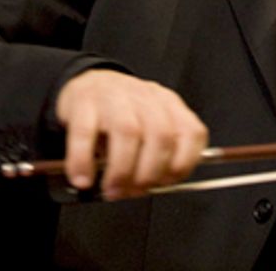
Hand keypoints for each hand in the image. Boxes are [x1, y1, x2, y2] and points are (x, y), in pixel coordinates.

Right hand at [54, 69, 208, 199]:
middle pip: (161, 136)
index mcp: (168, 104)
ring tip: (112, 190)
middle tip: (134, 192)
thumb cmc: (121, 113)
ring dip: (121, 171)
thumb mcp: (149, 126)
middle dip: (149, 173)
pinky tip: (83, 178)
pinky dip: (83, 161)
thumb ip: (158, 154)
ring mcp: (114, 97)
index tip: (165, 184)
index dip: (183, 164)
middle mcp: (145, 98)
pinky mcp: (83, 102)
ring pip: (128, 132)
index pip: (192, 133)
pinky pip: (85, 133)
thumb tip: (150, 188)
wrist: (87, 83)